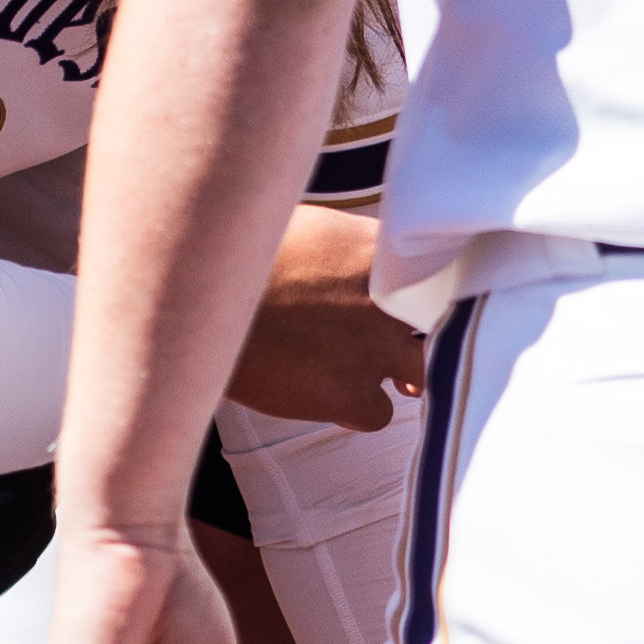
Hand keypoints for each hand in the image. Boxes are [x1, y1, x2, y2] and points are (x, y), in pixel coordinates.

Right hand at [225, 206, 425, 433]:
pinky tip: (328, 397)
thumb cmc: (245, 262)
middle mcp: (391, 300)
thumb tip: (362, 257)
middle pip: (436, 322)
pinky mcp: (350, 396)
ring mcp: (375, 350)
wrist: (207, 305)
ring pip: (418, 372)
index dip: (427, 288)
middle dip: (419, 333)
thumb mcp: (309, 229)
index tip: (415, 299)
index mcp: (381, 251)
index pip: (436, 269)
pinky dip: (357, 410)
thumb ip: (350, 246)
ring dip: (397, 375)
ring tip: (362, 369)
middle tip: (394, 339)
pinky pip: (377, 415)